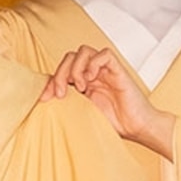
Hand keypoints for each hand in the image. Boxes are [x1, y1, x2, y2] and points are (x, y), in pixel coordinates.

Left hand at [45, 45, 174, 157]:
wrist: (137, 128)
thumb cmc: (115, 124)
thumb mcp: (82, 113)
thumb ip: (67, 104)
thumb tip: (43, 99)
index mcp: (84, 83)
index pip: (62, 70)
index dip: (50, 81)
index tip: (44, 99)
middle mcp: (93, 74)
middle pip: (69, 57)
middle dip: (60, 74)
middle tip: (60, 94)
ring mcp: (105, 70)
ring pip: (83, 51)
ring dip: (75, 68)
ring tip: (80, 87)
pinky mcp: (118, 70)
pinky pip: (103, 54)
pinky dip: (92, 64)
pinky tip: (91, 80)